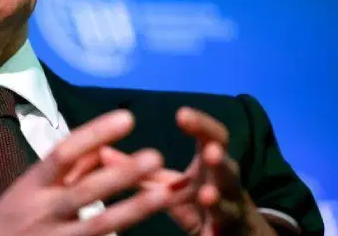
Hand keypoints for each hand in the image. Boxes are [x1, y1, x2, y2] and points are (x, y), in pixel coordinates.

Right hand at [0, 109, 169, 235]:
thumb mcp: (28, 188)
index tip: (127, 118)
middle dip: (121, 174)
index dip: (95, 134)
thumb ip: (65, 170)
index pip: (64, 152)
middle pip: (85, 190)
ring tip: (166, 194)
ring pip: (99, 224)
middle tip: (156, 155)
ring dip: (135, 209)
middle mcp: (41, 210)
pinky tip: (146, 230)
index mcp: (31, 184)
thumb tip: (100, 145)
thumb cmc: (10, 220)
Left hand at [71, 108, 278, 235]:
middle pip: (229, 168)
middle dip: (220, 160)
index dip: (200, 125)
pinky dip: (215, 235)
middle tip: (210, 152)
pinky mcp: (228, 234)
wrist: (236, 235)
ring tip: (207, 195)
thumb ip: (141, 171)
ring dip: (218, 199)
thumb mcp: (170, 186)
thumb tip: (101, 151)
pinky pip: (222, 234)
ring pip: (229, 204)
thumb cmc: (199, 203)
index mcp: (210, 165)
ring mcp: (232, 210)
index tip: (181, 114)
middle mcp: (226, 184)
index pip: (212, 137)